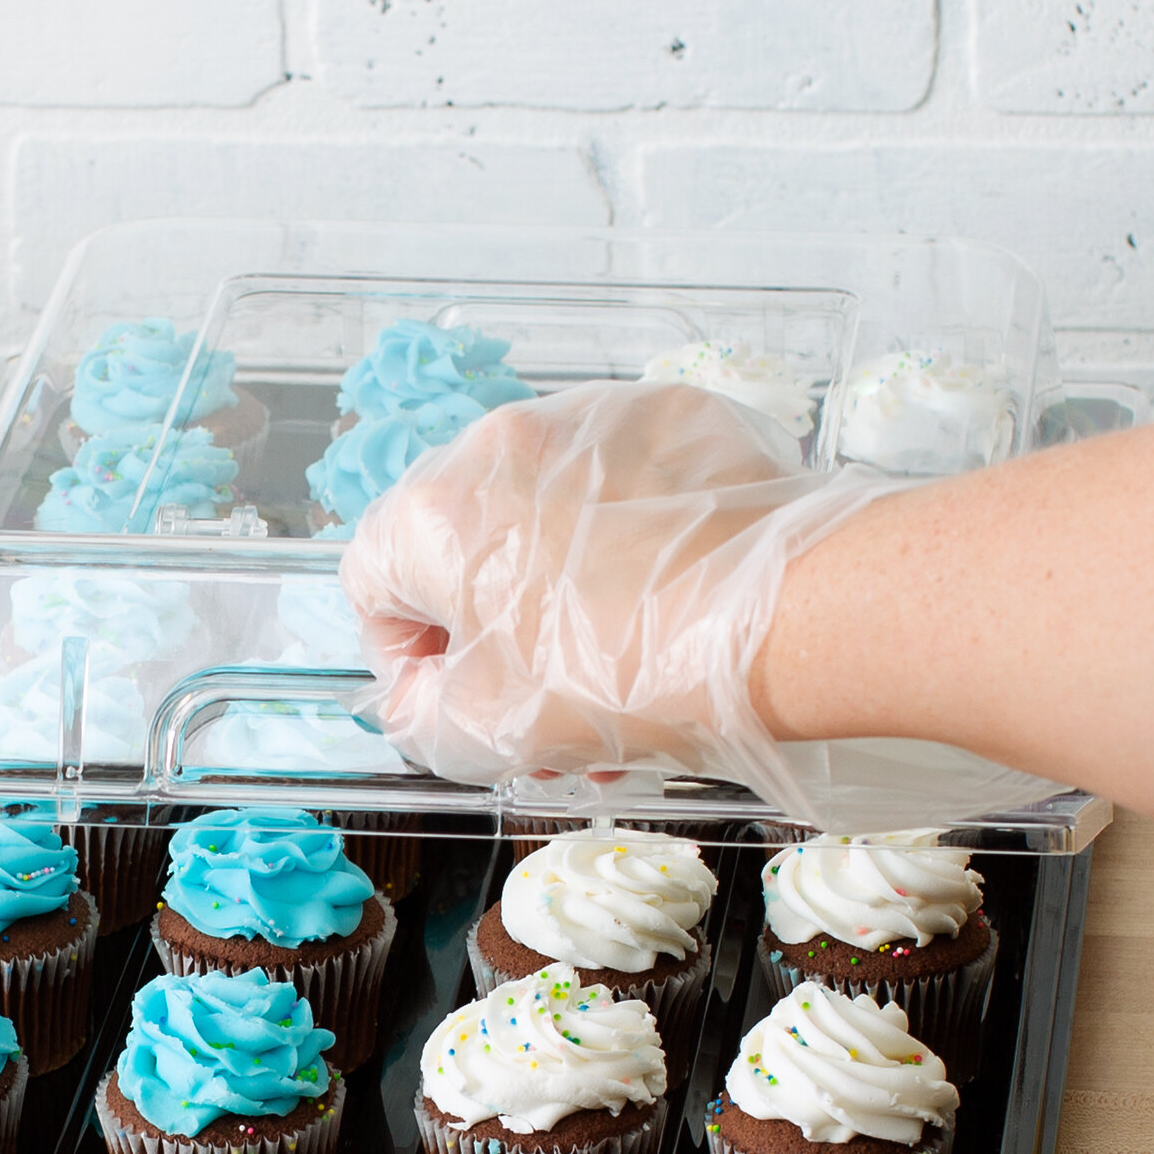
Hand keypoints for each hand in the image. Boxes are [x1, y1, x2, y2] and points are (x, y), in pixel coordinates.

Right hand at [339, 381, 888, 805]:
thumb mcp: (480, 737)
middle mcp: (500, 441)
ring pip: (546, 512)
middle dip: (494, 627)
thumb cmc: (622, 677)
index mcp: (434, 514)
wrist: (778, 618)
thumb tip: (420, 691)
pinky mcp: (672, 416)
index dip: (408, 657)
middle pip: (465, 545)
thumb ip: (413, 713)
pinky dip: (632, 538)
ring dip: (561, 587)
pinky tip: (672, 599)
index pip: (374, 582)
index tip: (460, 700)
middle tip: (546, 697)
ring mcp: (591, 419)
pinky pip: (625, 482)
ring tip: (619, 665)